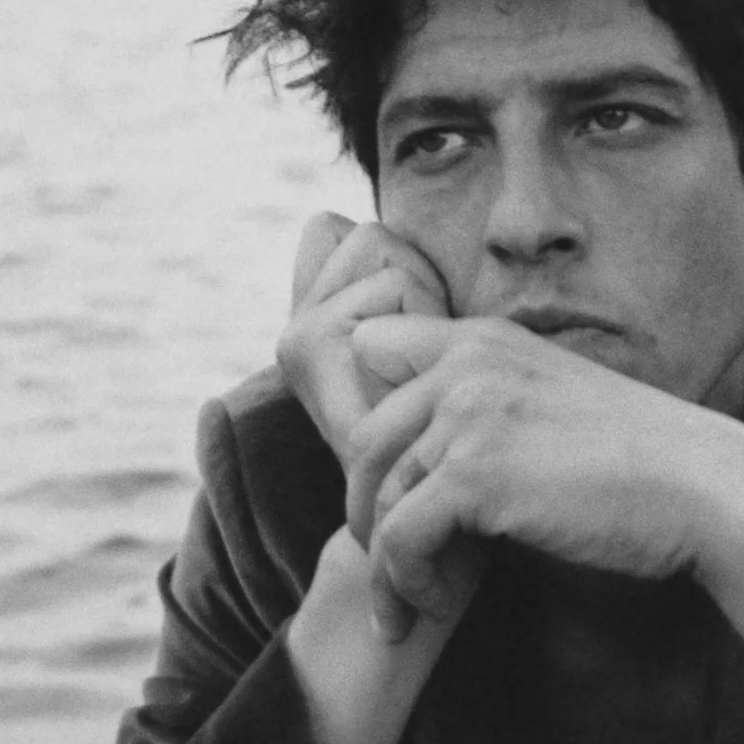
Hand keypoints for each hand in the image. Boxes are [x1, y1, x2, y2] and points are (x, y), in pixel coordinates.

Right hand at [277, 213, 449, 469]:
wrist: (439, 519)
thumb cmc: (451, 433)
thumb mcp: (428, 349)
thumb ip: (394, 290)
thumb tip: (341, 224)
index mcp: (309, 324)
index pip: (332, 232)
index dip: (394, 271)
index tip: (411, 341)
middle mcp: (292, 328)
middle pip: (367, 236)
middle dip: (413, 282)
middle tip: (421, 363)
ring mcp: (296, 334)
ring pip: (381, 250)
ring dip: (421, 301)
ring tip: (420, 373)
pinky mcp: (309, 341)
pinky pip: (392, 281)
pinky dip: (422, 316)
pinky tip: (416, 378)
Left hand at [344, 315, 743, 638]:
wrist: (708, 488)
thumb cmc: (643, 462)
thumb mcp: (553, 402)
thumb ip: (490, 408)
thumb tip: (426, 465)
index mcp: (485, 338)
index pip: (371, 347)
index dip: (369, 414)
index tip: (391, 478)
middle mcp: (467, 362)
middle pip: (361, 437)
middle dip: (368, 506)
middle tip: (395, 559)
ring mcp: (468, 414)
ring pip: (376, 496)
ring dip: (386, 563)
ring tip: (412, 603)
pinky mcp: (473, 475)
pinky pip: (397, 540)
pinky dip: (404, 584)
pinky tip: (435, 607)